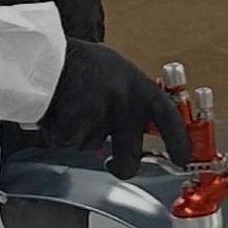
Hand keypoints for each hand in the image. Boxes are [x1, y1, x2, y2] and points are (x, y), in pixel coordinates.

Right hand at [40, 37, 190, 178]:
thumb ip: (129, 97)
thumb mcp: (115, 70)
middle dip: (121, 166)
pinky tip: (58, 115)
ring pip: (93, 147)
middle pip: (129, 157)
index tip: (183, 158)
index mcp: (137, 88)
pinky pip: (70, 145)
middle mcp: (123, 107)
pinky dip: (62, 136)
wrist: (43, 62)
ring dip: (82, 136)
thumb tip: (136, 123)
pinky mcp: (74, 135)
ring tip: (71, 110)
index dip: (179, 141)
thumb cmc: (78, 62)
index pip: (168, 119)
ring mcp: (99, 123)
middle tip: (113, 164)